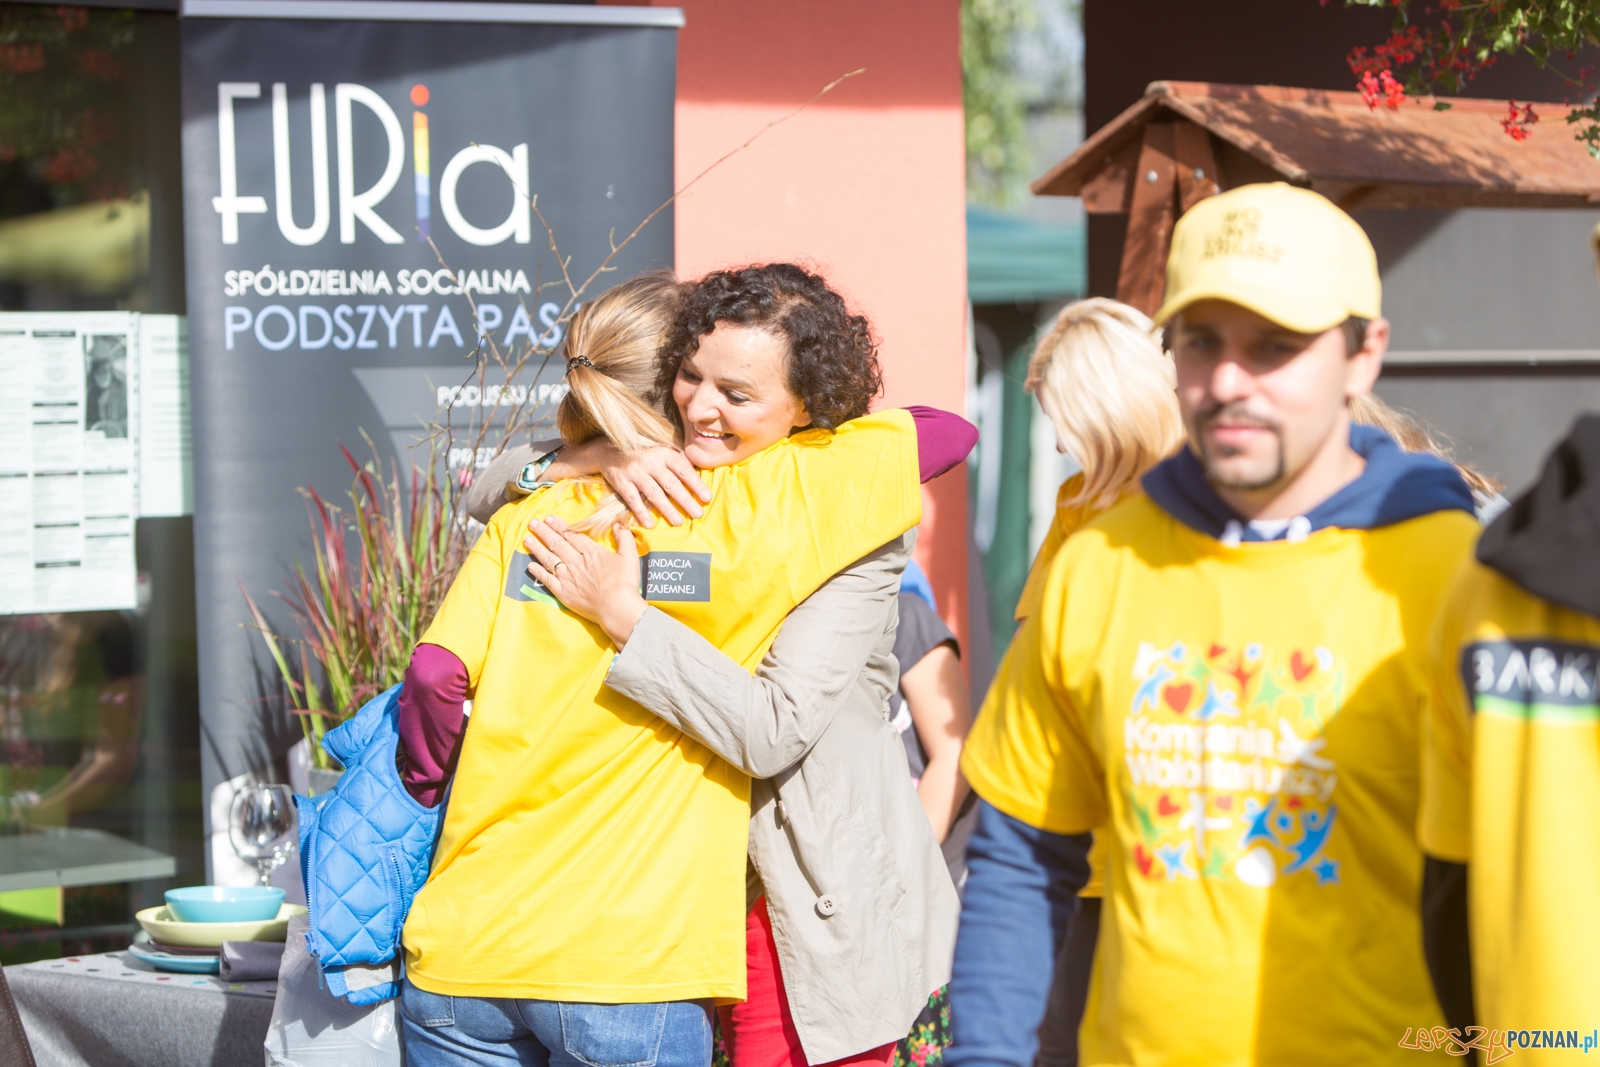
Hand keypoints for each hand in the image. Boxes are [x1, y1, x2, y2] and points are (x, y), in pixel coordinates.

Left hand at [523, 516, 647, 647]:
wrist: (616, 608)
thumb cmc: (624, 583)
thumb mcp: (630, 556)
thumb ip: (625, 538)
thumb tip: (619, 525)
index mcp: (590, 552)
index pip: (571, 535)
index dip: (559, 526)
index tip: (549, 518)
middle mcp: (575, 562)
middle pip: (556, 543)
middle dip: (543, 532)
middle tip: (532, 523)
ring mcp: (567, 577)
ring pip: (548, 559)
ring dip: (537, 548)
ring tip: (527, 539)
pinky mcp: (563, 592)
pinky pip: (546, 579)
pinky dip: (538, 572)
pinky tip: (530, 565)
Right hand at [552, 439, 709, 527]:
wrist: (608, 450)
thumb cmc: (643, 454)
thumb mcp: (661, 451)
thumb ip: (678, 462)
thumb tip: (699, 476)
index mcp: (663, 453)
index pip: (683, 469)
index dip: (696, 483)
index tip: (707, 497)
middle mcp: (650, 461)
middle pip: (671, 483)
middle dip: (685, 500)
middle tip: (698, 514)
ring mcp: (635, 472)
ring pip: (654, 493)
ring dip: (667, 509)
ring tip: (678, 522)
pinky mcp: (621, 482)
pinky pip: (632, 499)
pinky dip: (641, 512)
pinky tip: (649, 524)